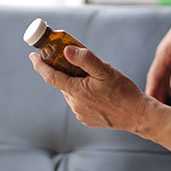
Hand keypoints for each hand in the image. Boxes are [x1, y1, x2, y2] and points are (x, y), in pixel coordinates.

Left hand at [30, 46, 149, 132]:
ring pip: (71, 92)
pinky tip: (97, 91)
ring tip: (94, 78)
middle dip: (64, 71)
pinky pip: (79, 102)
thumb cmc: (123, 91)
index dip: (40, 65)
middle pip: (63, 82)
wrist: (137, 115)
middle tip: (75, 60)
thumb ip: (85, 59)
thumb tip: (66, 50)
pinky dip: (82, 93)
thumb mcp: (105, 70)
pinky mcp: (86, 119)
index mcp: (77, 91)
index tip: (33, 56)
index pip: (51, 76)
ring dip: (75, 82)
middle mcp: (75, 104)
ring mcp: (80, 113)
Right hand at [145, 2, 170, 102]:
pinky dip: (168, 80)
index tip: (148, 106)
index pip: (153, 78)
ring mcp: (168, 52)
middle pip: (155, 76)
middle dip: (154, 92)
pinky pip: (167, 69)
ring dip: (161, 87)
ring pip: (161, 73)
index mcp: (163, 55)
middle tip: (153, 109)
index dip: (151, 92)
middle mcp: (162, 54)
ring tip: (162, 102)